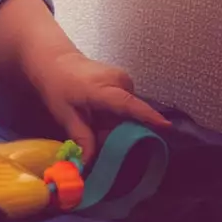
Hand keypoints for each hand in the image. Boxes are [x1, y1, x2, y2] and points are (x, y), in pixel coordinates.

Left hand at [27, 51, 170, 161]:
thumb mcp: (64, 113)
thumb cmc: (56, 84)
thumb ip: (81, 137)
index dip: (147, 116)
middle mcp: (119, 81)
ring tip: (92, 118)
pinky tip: (97, 111)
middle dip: (116, 131)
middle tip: (94, 132)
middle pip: (130, 116)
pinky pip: (126, 104)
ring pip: (128, 112)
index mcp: (101, 88)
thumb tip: (89, 162)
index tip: (166, 127)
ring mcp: (124, 79)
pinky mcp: (125, 80)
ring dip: (114, 122)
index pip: (128, 104)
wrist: (55, 59)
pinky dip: (114, 113)